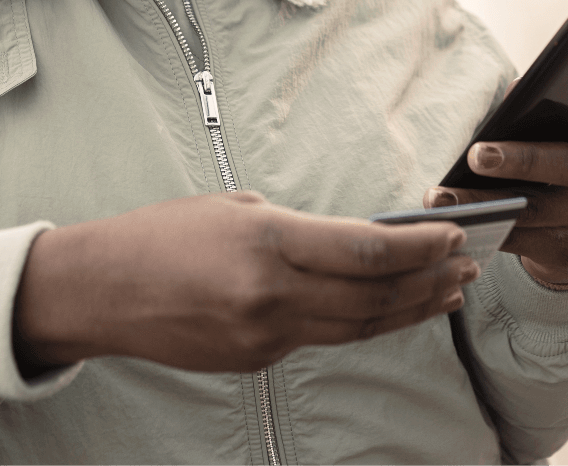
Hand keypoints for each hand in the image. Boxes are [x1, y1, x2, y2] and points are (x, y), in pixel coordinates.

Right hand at [13, 192, 474, 374]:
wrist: (97, 292)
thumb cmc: (160, 234)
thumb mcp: (235, 207)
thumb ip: (298, 228)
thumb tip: (356, 242)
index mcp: (268, 243)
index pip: (368, 252)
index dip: (422, 247)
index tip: (455, 235)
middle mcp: (271, 295)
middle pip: (374, 297)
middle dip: (430, 281)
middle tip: (470, 265)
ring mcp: (263, 336)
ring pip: (357, 327)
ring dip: (410, 310)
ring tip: (449, 292)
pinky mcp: (254, 359)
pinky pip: (320, 338)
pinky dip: (363, 322)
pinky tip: (388, 309)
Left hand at [423, 66, 567, 285]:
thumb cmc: (554, 161)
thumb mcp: (559, 132)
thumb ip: (542, 109)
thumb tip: (514, 95)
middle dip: (523, 160)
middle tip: (478, 155)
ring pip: (534, 208)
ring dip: (481, 201)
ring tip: (439, 197)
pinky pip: (520, 238)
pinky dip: (481, 227)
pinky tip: (449, 222)